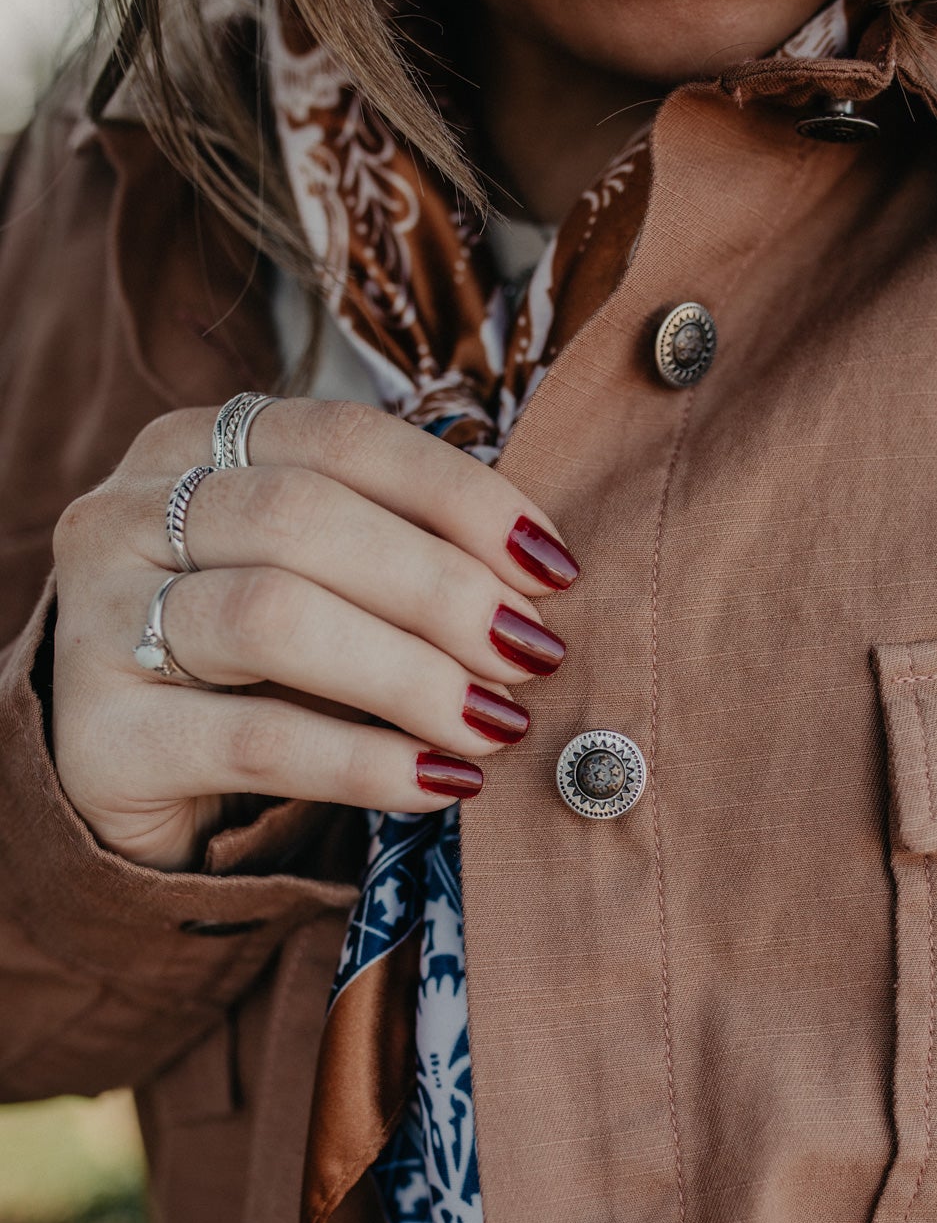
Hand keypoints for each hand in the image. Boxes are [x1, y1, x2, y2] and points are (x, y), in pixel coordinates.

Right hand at [51, 399, 578, 870]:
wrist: (126, 782)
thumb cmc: (250, 670)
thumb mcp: (321, 588)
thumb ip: (402, 557)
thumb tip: (542, 579)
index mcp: (191, 446)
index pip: (342, 439)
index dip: (460, 497)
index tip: (552, 567)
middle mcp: (126, 513)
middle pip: (305, 519)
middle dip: (443, 588)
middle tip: (533, 653)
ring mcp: (98, 620)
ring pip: (274, 617)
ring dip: (411, 672)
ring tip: (495, 721)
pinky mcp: (101, 735)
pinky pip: (256, 740)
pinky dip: (365, 762)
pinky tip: (440, 783)